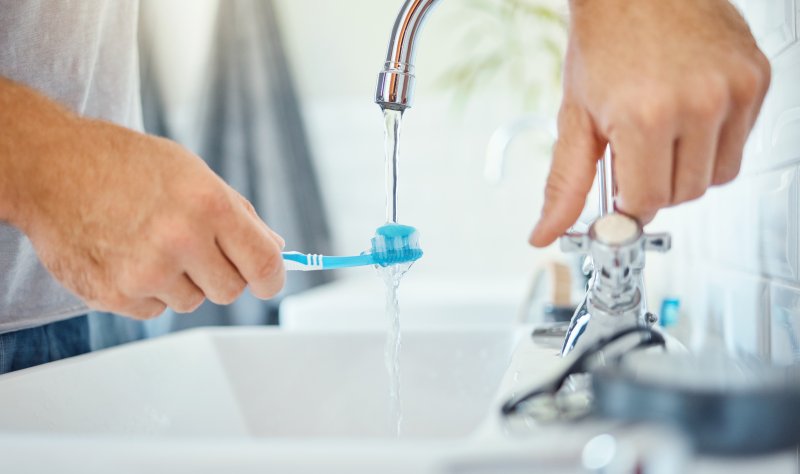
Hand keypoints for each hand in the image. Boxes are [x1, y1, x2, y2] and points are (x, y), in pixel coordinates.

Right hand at [2, 81, 284, 317]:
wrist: (52, 167)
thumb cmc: (123, 165)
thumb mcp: (193, 173)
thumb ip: (239, 214)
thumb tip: (274, 248)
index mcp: (208, 204)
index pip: (263, 264)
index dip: (272, 279)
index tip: (268, 282)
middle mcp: (180, 239)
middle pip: (230, 290)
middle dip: (221, 274)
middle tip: (195, 249)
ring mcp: (145, 271)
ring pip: (192, 302)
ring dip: (180, 281)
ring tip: (150, 244)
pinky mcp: (114, 294)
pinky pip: (154, 311)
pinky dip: (147, 291)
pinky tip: (128, 256)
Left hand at [530, 0, 769, 245]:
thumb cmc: (605, 41)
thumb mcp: (575, 117)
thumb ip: (565, 183)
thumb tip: (544, 232)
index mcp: (645, 116)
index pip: (647, 201)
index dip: (630, 199)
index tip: (622, 188)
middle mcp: (698, 103)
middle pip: (685, 194)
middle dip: (657, 183)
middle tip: (637, 149)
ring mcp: (734, 89)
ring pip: (718, 175)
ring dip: (689, 167)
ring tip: (663, 130)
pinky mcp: (757, 78)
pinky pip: (740, 142)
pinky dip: (714, 139)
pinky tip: (689, 111)